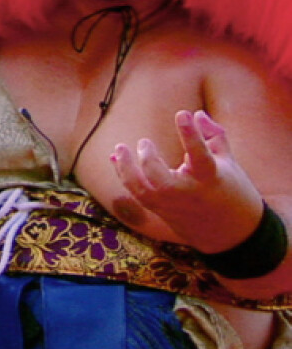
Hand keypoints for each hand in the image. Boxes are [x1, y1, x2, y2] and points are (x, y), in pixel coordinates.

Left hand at [111, 110, 263, 252]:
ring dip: (126, 170)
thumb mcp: (228, 161)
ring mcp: (172, 205)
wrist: (232, 234)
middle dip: (148, 161)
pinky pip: (138, 195)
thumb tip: (197, 115)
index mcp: (210, 178)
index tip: (183, 114)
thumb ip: (213, 135)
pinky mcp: (162, 212)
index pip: (200, 155)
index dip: (191, 135)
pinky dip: (125, 176)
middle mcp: (188, 194)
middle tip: (144, 142)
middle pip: (162, 181)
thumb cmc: (231, 190)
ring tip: (120, 149)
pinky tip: (117, 158)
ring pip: (143, 192)